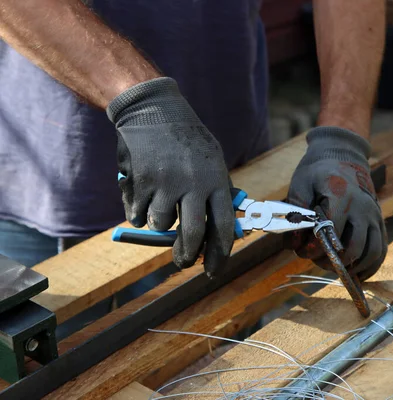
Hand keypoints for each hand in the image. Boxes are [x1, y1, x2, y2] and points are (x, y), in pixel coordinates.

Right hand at [107, 77, 233, 272]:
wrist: (153, 109)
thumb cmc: (188, 138)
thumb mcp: (213, 159)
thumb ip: (218, 191)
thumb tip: (223, 229)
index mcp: (216, 180)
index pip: (223, 227)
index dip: (219, 255)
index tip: (213, 272)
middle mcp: (193, 184)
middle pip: (192, 235)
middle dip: (187, 256)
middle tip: (184, 262)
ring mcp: (166, 183)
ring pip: (161, 225)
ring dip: (160, 224)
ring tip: (161, 205)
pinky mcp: (141, 182)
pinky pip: (138, 215)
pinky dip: (139, 212)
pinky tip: (144, 194)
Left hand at [286, 126, 386, 280]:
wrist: (344, 156)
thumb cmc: (318, 172)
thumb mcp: (301, 183)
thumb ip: (295, 213)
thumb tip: (294, 243)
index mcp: (341, 196)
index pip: (329, 232)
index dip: (313, 248)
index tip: (301, 250)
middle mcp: (362, 207)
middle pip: (353, 247)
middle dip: (332, 261)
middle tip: (317, 260)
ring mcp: (374, 216)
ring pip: (371, 253)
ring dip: (353, 268)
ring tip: (335, 268)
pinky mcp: (380, 222)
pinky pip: (381, 251)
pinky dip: (369, 267)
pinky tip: (355, 273)